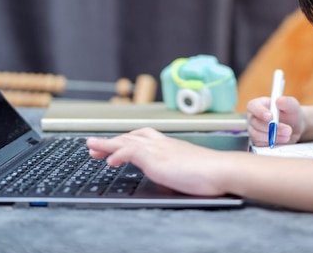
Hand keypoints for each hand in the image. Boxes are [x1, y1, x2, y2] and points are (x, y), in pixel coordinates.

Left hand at [86, 128, 229, 195]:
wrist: (221, 169)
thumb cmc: (211, 174)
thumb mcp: (190, 169)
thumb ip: (179, 169)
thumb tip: (175, 176)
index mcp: (171, 146)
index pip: (145, 138)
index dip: (128, 140)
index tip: (116, 146)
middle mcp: (163, 144)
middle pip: (132, 136)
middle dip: (112, 140)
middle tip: (95, 144)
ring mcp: (158, 149)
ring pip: (127, 140)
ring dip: (107, 143)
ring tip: (92, 147)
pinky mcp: (155, 157)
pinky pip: (130, 151)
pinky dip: (117, 153)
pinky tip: (109, 160)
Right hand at [246, 95, 304, 145]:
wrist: (295, 127)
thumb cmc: (291, 113)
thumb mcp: (293, 106)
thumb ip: (287, 102)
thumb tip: (279, 100)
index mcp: (259, 104)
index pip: (252, 106)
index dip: (259, 111)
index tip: (271, 116)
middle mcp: (254, 117)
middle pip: (255, 123)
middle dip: (271, 127)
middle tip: (287, 129)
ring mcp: (254, 129)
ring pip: (257, 135)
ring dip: (273, 136)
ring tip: (288, 134)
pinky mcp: (257, 141)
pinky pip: (261, 144)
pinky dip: (272, 142)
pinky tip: (282, 139)